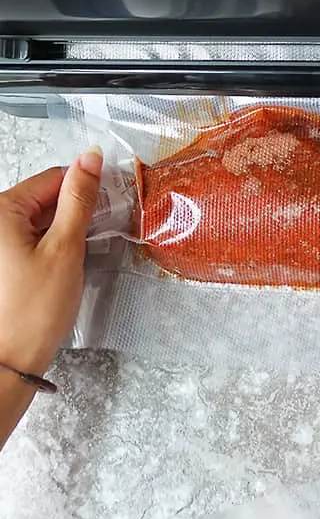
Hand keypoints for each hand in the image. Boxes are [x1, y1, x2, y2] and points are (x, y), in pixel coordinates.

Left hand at [0, 149, 102, 375]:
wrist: (9, 360)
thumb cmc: (34, 310)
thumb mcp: (66, 248)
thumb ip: (79, 199)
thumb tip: (91, 158)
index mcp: (1, 210)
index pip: (54, 178)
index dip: (86, 189)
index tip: (110, 204)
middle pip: (45, 198)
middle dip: (74, 213)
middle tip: (97, 236)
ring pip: (40, 219)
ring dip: (64, 230)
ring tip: (78, 256)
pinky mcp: (1, 259)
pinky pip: (30, 238)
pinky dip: (51, 245)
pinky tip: (62, 266)